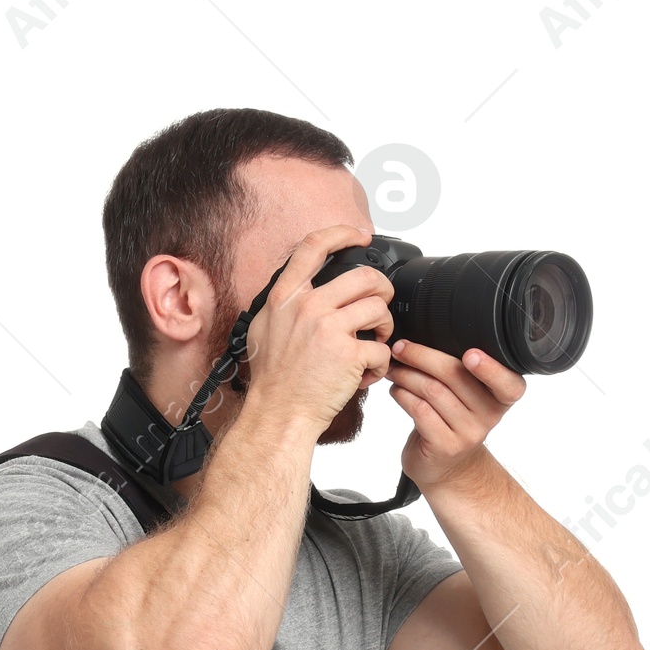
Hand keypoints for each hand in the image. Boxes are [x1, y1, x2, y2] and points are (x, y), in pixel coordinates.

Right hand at [241, 225, 394, 438]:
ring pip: (378, 308)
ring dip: (385, 327)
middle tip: (381, 305)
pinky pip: (381, 349)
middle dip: (381, 290)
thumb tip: (301, 287)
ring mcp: (328, 329)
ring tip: (376, 343)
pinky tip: (368, 374)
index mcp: (286, 298)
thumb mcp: (264, 329)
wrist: (277, 415)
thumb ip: (284, 304)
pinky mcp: (349, 354)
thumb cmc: (272, 381)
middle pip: (363, 276)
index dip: (342, 234)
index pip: (314, 246)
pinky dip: (380, 364)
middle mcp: (307, 307)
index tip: (359, 236)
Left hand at [385, 341, 525, 490]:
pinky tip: (397, 390)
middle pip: (456, 376)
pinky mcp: (445, 446)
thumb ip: (461, 371)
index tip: (470, 355)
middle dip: (423, 356)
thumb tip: (427, 333)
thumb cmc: (453, 422)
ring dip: (407, 375)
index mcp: (502, 397)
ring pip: (433, 391)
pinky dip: (403, 395)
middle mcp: (490, 416)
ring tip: (394, 368)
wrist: (447, 468)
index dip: (490, 369)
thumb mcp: (468, 396)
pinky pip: (420, 411)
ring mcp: (468, 433)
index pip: (508, 383)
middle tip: (402, 347)